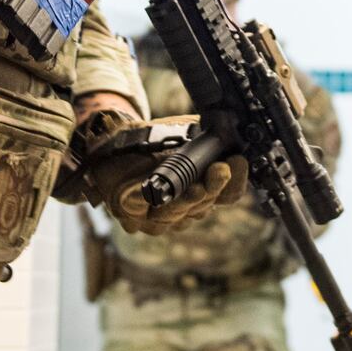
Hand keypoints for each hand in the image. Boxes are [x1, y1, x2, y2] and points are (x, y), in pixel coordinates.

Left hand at [79, 115, 248, 234]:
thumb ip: (210, 141)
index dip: (234, 182)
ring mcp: (156, 216)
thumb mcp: (186, 134)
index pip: (226, 195)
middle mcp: (182, 209)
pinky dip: (149, 200)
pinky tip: (154, 192)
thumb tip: (235, 137)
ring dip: (187, 201)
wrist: (115, 142)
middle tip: (220, 170)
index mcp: (201, 191)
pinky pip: (142, 211)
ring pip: (176, 214)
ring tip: (196, 187)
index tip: (236, 162)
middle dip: (212, 188)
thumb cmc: (153, 141)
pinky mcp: (130, 214)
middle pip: (202, 206)